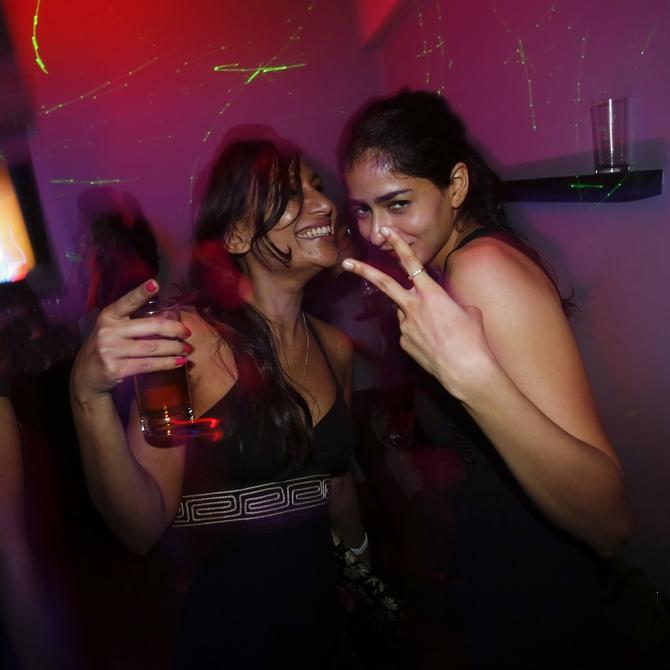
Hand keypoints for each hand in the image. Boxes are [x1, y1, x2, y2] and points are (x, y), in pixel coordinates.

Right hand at [71, 280, 190, 399]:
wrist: (87, 375)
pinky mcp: (116, 369)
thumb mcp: (114, 328)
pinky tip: (179, 361)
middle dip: (174, 329)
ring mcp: (111, 350)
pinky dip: (167, 363)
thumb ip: (135, 321)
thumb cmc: (108, 346)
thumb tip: (168, 316)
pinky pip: (149, 365)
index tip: (155, 284)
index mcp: (109, 316)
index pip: (128, 301)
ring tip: (187, 349)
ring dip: (174, 348)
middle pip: (151, 326)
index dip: (141, 293)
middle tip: (187, 332)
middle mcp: (108, 331)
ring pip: (153, 348)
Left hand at [341, 228, 495, 397]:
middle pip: (384, 283)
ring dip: (413, 314)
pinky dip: (418, 333)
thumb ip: (453, 303)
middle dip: (364, 271)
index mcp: (431, 293)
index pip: (411, 263)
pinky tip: (433, 343)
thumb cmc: (472, 339)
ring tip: (437, 330)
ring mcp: (405, 326)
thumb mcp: (469, 312)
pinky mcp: (403, 342)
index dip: (398, 245)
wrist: (465, 369)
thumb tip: (448, 309)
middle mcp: (413, 307)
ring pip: (403, 311)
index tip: (387, 233)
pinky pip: (408, 331)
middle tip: (347, 262)